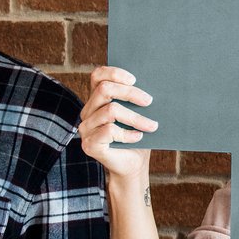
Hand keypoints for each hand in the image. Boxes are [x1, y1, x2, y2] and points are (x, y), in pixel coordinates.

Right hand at [79, 65, 156, 187]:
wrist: (133, 166)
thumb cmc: (138, 137)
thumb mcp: (138, 114)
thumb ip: (136, 98)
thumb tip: (151, 84)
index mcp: (96, 100)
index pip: (97, 76)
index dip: (115, 73)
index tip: (135, 80)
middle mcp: (87, 112)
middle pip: (104, 89)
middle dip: (130, 93)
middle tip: (149, 101)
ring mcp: (86, 129)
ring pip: (110, 111)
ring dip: (135, 118)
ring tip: (151, 126)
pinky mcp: (89, 145)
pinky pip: (109, 131)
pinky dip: (128, 134)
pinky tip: (138, 137)